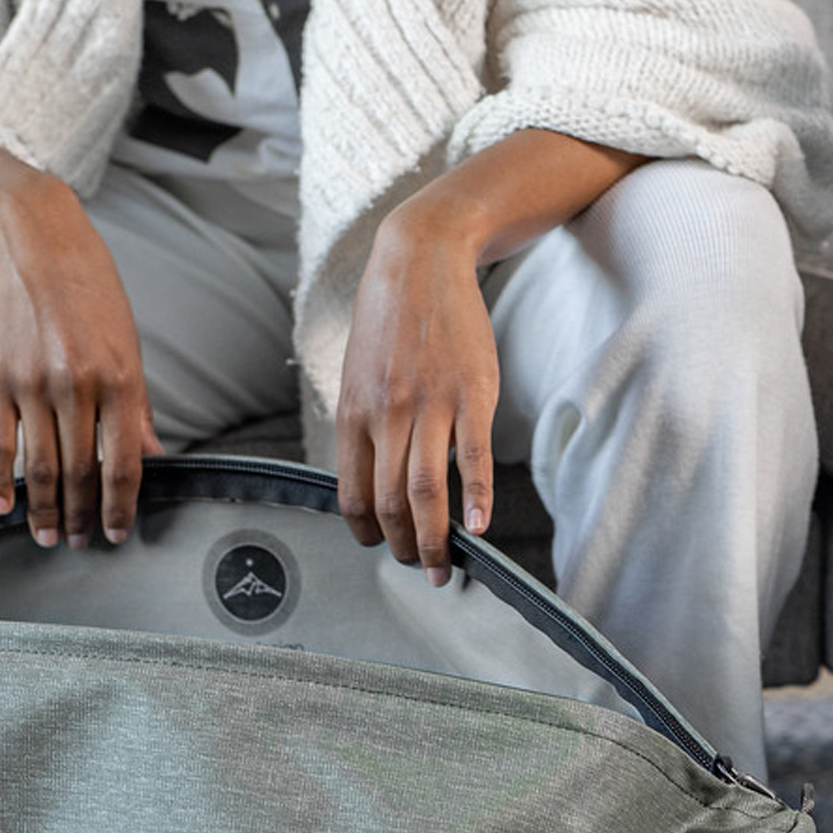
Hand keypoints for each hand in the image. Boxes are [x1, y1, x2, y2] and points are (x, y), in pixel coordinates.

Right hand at [0, 146, 161, 546]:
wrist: (32, 237)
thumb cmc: (89, 290)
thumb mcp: (129, 344)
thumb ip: (137, 407)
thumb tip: (153, 456)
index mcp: (120, 381)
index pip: (123, 464)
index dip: (121, 506)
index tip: (117, 533)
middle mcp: (77, 387)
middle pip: (81, 473)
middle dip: (84, 516)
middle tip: (82, 543)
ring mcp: (32, 384)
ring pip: (40, 467)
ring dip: (46, 510)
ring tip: (49, 536)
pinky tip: (4, 507)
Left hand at [336, 200, 498, 583]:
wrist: (420, 261)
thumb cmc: (389, 323)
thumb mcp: (358, 374)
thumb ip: (364, 426)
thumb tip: (370, 479)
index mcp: (355, 414)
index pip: (352, 495)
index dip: (367, 534)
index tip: (382, 548)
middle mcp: (387, 414)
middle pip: (391, 504)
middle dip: (405, 549)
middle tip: (420, 570)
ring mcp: (431, 405)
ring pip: (428, 490)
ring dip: (437, 540)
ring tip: (445, 565)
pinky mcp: (472, 394)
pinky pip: (474, 458)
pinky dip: (478, 499)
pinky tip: (480, 528)